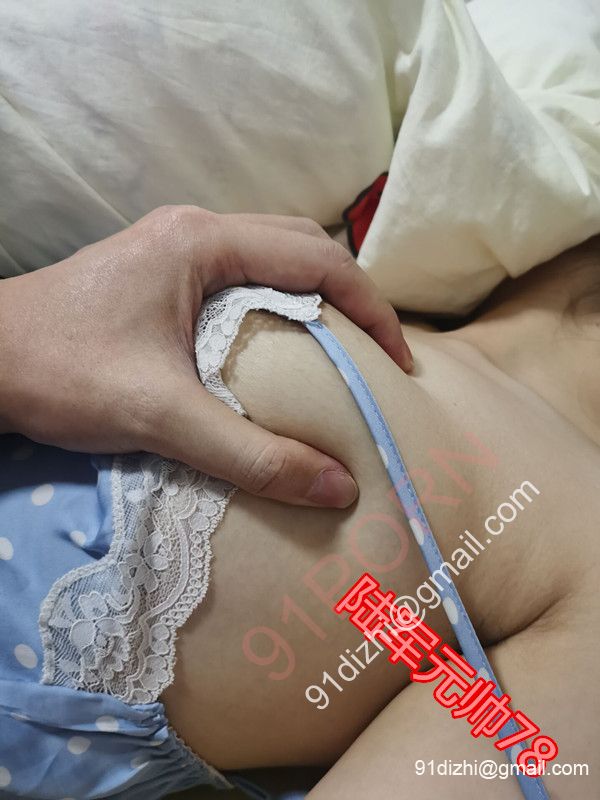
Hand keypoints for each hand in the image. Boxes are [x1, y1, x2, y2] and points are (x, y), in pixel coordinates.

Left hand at [0, 206, 411, 506]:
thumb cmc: (62, 373)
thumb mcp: (162, 415)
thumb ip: (251, 453)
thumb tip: (339, 487)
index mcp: (203, 243)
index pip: (318, 259)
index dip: (371, 306)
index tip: (398, 361)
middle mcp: (197, 231)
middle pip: (302, 247)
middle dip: (350, 295)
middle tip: (376, 355)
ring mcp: (177, 248)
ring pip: (272, 258)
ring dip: (314, 298)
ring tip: (341, 351)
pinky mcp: (163, 272)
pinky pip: (243, 277)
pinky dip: (278, 306)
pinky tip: (281, 349)